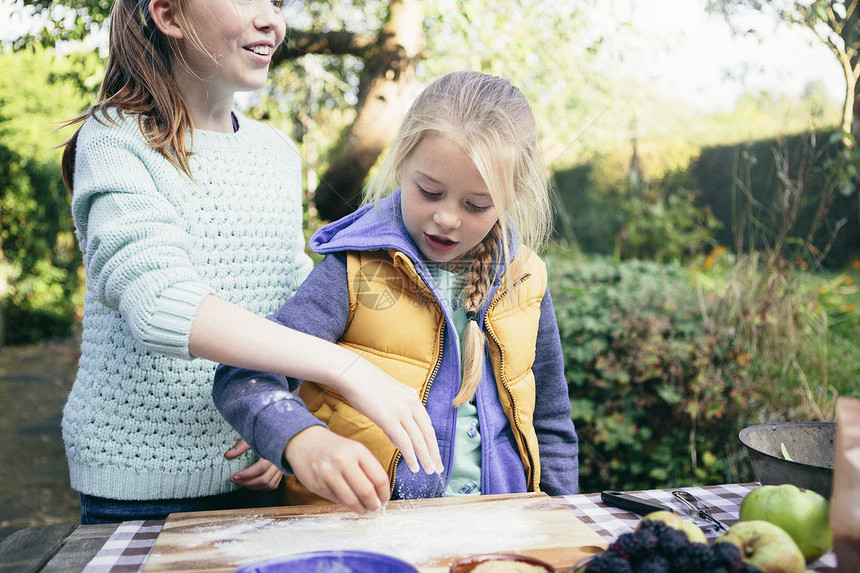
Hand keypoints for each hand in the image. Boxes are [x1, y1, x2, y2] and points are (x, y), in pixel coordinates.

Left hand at [225, 439, 282, 490]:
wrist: (281, 436)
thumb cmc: (266, 435)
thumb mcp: (253, 437)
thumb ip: (241, 446)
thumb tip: (228, 455)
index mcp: (272, 453)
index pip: (261, 468)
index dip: (246, 475)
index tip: (233, 476)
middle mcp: (279, 462)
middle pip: (264, 479)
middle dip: (247, 483)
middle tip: (234, 480)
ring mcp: (281, 468)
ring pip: (269, 484)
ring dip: (254, 487)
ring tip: (242, 482)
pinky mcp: (281, 472)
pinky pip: (273, 485)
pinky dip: (262, 487)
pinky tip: (252, 483)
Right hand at [285, 426, 390, 513]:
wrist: (304, 441)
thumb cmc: (335, 448)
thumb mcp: (355, 450)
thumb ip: (368, 469)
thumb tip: (381, 494)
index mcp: (357, 450)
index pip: (379, 478)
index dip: (385, 493)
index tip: (384, 499)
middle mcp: (343, 461)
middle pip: (366, 492)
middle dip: (374, 505)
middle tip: (375, 507)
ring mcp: (328, 474)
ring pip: (351, 500)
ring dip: (361, 509)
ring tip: (364, 509)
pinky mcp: (317, 485)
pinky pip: (337, 501)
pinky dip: (346, 504)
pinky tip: (350, 502)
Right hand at [336, 361, 443, 475]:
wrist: (351, 373)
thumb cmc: (365, 386)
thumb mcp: (387, 399)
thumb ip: (395, 418)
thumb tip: (399, 440)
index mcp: (412, 397)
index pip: (427, 424)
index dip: (432, 442)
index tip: (436, 455)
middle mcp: (411, 403)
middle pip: (428, 433)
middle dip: (434, 452)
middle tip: (438, 469)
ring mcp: (401, 410)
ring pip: (419, 439)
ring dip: (425, 457)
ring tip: (429, 471)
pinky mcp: (388, 418)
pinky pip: (404, 441)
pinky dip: (411, 456)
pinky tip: (414, 466)